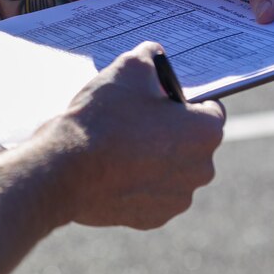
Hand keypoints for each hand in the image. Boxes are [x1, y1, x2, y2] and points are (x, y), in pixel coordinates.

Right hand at [38, 42, 224, 229]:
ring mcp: (177, 198)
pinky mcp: (153, 219)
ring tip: (121, 143)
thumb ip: (150, 57)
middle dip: (171, 128)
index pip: (209, 107)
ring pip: (172, 168)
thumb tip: (154, 55)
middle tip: (137, 117)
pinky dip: (139, 181)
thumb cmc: (103, 117)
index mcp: (206, 132)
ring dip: (156, 156)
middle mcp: (201, 170)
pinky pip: (152, 192)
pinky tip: (114, 168)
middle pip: (192, 140)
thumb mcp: (129, 67)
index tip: (160, 97)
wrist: (65, 169)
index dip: (183, 98)